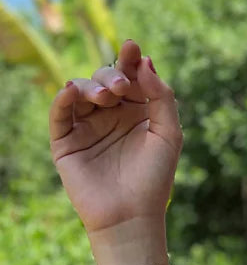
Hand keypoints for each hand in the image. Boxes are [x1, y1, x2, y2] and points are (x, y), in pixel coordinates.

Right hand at [48, 39, 183, 234]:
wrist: (131, 216)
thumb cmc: (154, 179)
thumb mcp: (169, 134)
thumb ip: (162, 97)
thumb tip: (146, 61)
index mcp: (137, 113)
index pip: (131, 77)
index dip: (130, 60)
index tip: (132, 47)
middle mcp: (111, 116)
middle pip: (105, 79)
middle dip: (113, 75)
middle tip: (122, 89)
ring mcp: (87, 127)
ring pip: (82, 91)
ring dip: (92, 86)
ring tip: (106, 98)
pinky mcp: (66, 141)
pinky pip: (60, 113)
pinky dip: (64, 98)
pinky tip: (72, 91)